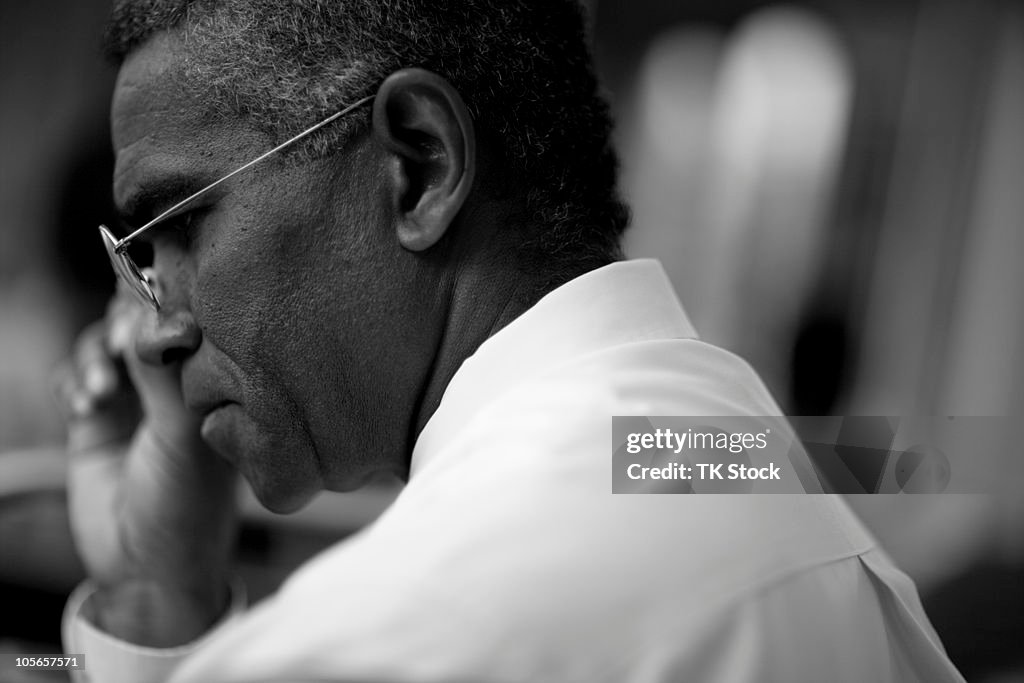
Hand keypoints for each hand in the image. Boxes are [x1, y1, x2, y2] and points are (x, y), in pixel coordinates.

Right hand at [55, 284, 237, 645]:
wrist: (146, 569)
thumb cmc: (187, 510)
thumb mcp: (183, 437)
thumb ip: (166, 378)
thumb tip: (153, 316)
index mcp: (216, 383)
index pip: (192, 319)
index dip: (167, 301)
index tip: (148, 298)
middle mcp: (178, 386)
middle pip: (142, 321)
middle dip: (124, 324)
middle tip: (120, 344)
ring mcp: (136, 401)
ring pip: (106, 345)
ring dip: (96, 356)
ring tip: (101, 390)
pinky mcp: (97, 420)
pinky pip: (77, 376)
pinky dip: (75, 380)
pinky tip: (85, 404)